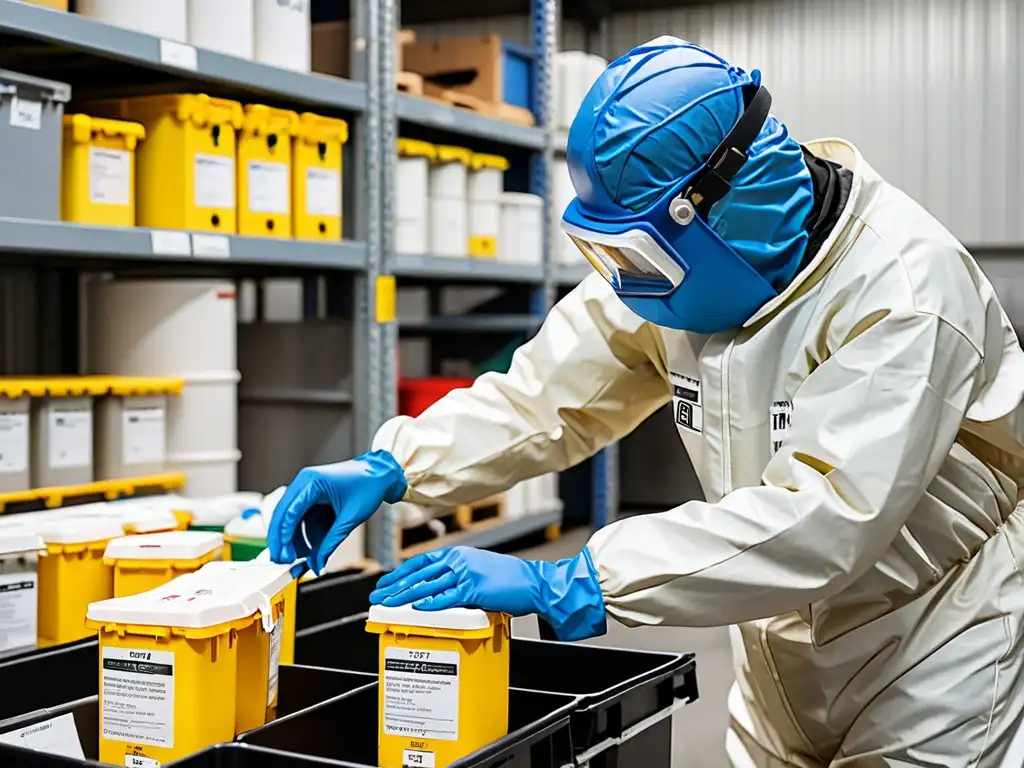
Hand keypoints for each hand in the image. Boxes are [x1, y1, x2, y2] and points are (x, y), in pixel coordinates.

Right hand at [267, 450, 406, 574]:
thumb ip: (331, 542)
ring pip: (290, 519)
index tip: (284, 554)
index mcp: (312, 481)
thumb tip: (318, 563)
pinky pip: (301, 519)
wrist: (381, 474)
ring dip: (292, 540)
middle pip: (282, 515)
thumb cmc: (369, 486)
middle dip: (281, 540)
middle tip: (283, 561)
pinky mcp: (312, 497)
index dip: (284, 535)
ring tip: (297, 560)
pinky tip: (306, 550)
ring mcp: (306, 489)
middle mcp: (304, 483)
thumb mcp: (350, 517)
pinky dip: (302, 535)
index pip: (289, 511)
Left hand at [369, 546, 608, 641]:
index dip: (401, 573)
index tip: (387, 581)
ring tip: (389, 604)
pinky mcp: (474, 589)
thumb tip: (439, 590)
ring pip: (427, 586)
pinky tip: (416, 608)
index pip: (422, 562)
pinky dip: (430, 604)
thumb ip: (458, 576)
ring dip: (405, 596)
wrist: (533, 583)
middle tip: (378, 595)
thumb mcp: (479, 569)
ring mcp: (466, 574)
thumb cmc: (510, 579)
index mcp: (459, 554)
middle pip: (419, 574)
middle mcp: (459, 560)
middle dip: (396, 585)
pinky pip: (446, 598)